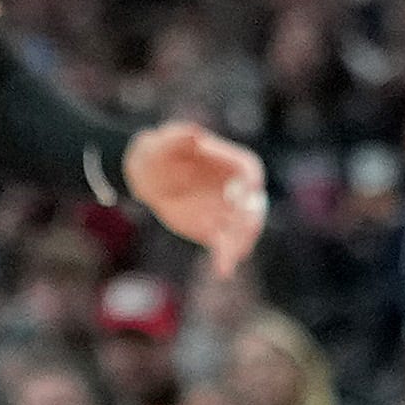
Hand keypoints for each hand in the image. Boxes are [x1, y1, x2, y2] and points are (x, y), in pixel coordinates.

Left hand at [129, 118, 271, 270]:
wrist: (151, 177)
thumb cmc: (162, 152)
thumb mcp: (165, 142)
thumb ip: (179, 136)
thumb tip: (194, 134)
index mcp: (233, 162)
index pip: (249, 172)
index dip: (250, 182)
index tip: (248, 190)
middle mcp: (238, 189)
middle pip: (253, 206)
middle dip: (250, 219)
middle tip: (244, 232)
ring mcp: (229, 213)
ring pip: (242, 230)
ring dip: (240, 243)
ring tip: (231, 257)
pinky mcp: (216, 231)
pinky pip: (225, 246)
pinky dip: (226, 258)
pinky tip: (223, 270)